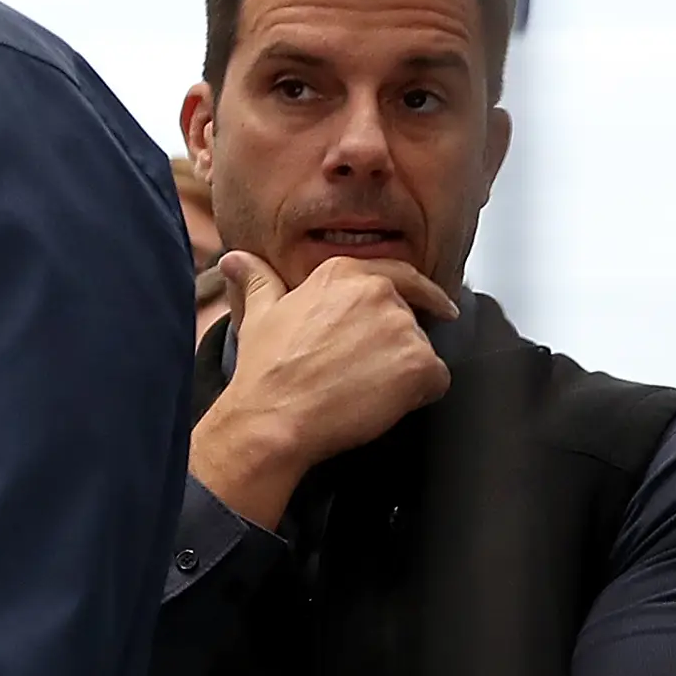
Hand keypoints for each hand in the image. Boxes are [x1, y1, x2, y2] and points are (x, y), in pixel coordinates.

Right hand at [191, 252, 454, 527]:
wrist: (275, 415)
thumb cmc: (266, 369)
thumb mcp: (258, 315)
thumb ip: (258, 280)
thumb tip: (235, 260)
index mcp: (343, 274)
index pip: (401, 275)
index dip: (422, 293)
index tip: (439, 306)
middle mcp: (378, 293)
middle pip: (411, 319)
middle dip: (393, 345)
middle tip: (359, 371)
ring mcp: (402, 328)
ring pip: (422, 351)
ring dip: (403, 372)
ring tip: (362, 388)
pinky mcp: (420, 364)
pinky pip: (435, 380)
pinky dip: (417, 395)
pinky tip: (379, 402)